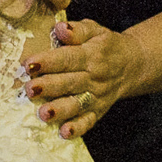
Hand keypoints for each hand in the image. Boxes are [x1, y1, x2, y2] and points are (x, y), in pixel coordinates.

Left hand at [23, 19, 140, 139]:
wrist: (133, 65)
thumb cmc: (106, 46)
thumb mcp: (96, 30)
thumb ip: (78, 30)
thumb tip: (60, 28)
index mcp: (92, 55)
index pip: (69, 58)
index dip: (49, 61)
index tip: (29, 63)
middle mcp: (94, 78)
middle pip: (70, 83)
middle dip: (49, 87)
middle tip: (30, 89)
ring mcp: (96, 97)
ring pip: (77, 105)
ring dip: (60, 110)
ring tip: (43, 113)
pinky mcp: (98, 111)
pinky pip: (89, 122)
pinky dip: (77, 129)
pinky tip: (64, 133)